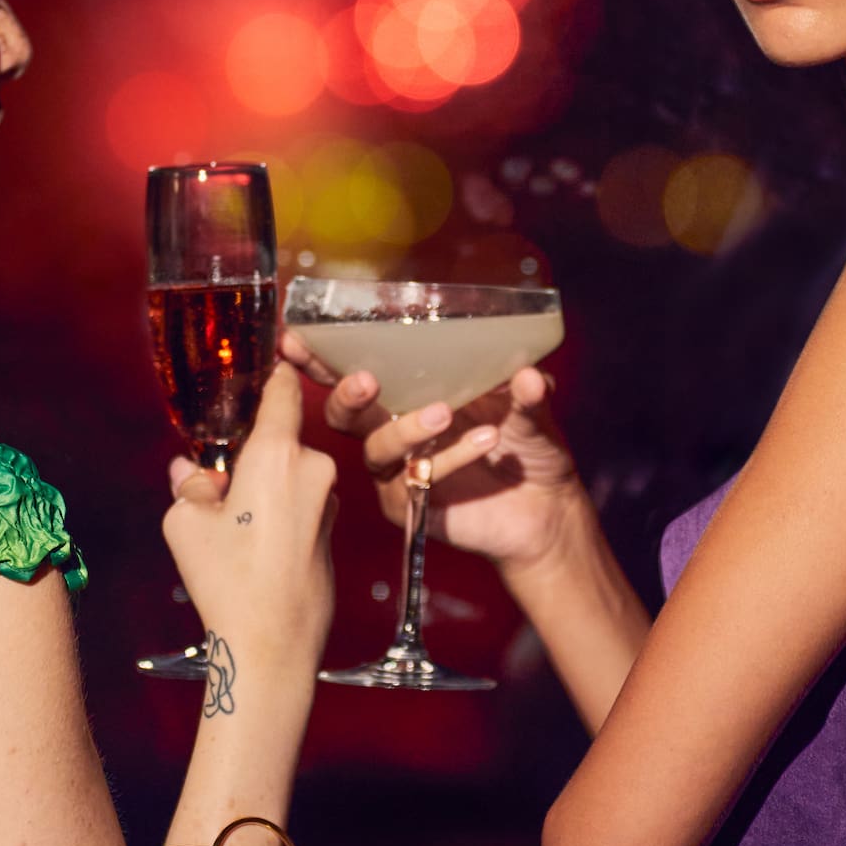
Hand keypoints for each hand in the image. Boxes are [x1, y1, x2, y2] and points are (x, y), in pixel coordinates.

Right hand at [162, 363, 336, 676]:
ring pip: (290, 474)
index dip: (272, 374)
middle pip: (280, 439)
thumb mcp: (185, 524)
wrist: (273, 644)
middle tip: (219, 482)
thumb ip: (189, 484)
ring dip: (266, 486)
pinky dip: (280, 511)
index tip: (266, 359)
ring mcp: (329, 501)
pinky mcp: (334, 531)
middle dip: (251, 453)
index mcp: (278, 452)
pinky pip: (302, 503)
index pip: (283, 391)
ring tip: (234, 525)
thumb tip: (190, 471)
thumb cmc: (228, 579)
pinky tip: (255, 547)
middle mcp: (313, 467)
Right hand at [281, 331, 586, 573]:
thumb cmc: (528, 446)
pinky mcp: (411, 507)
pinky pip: (412, 483)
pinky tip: (484, 441)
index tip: (297, 337)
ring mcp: (398, 471)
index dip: (322, 355)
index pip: (355, 369)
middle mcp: (393, 430)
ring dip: (406, 428)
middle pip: (346, 413)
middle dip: (345, 393)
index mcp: (408, 393)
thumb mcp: (531, 407)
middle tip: (367, 380)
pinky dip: (448, 459)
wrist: (548, 508)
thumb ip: (527, 391)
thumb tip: (529, 375)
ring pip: (377, 449)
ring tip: (445, 413)